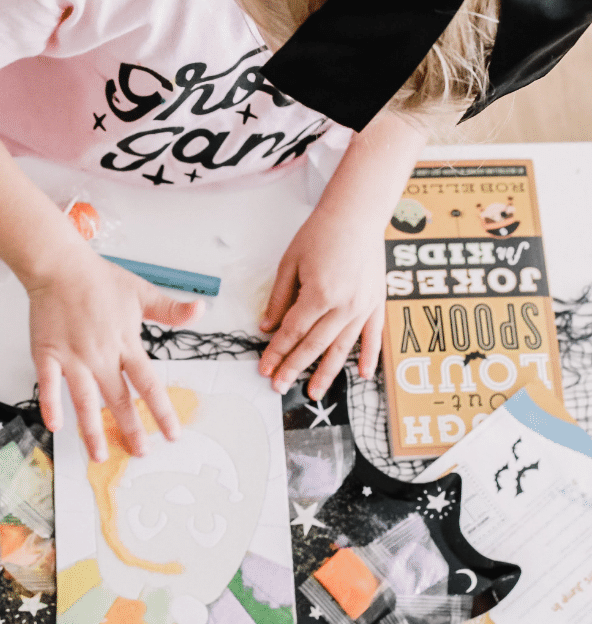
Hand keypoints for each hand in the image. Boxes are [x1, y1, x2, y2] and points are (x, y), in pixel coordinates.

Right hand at [28, 246, 201, 461]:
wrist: (59, 264)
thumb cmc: (99, 279)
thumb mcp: (141, 292)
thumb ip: (170, 310)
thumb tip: (201, 311)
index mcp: (126, 343)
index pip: (149, 384)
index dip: (162, 411)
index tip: (172, 434)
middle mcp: (101, 355)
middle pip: (119, 400)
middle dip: (131, 429)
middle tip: (140, 453)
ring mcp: (73, 356)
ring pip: (84, 401)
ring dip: (93, 431)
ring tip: (99, 456)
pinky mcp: (47, 353)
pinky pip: (48, 385)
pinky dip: (51, 406)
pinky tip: (56, 427)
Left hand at [258, 207, 384, 400]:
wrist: (357, 212)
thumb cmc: (321, 233)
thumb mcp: (290, 263)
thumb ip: (279, 299)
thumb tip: (267, 328)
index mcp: (320, 294)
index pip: (292, 332)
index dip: (276, 352)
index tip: (264, 369)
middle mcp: (344, 305)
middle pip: (314, 345)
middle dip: (294, 368)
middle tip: (279, 386)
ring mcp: (363, 306)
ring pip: (341, 347)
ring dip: (326, 372)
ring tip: (314, 393)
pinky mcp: (377, 302)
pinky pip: (374, 336)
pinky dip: (368, 356)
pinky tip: (361, 375)